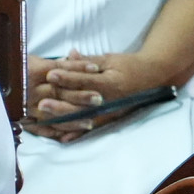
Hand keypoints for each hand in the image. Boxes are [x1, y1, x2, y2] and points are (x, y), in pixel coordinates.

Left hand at [25, 49, 164, 142]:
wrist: (152, 77)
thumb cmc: (128, 65)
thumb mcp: (109, 59)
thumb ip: (87, 61)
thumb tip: (67, 56)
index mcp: (111, 81)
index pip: (86, 80)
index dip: (67, 77)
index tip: (50, 75)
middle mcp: (111, 100)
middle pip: (83, 104)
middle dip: (62, 104)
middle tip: (42, 103)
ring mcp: (111, 112)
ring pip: (85, 119)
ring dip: (65, 120)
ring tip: (46, 119)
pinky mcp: (111, 119)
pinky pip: (92, 128)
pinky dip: (77, 133)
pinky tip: (62, 138)